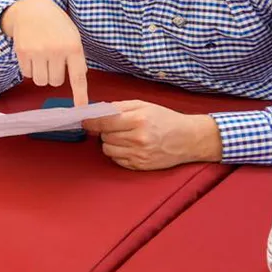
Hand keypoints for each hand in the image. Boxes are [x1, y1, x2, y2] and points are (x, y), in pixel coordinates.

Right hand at [2, 0, 88, 104]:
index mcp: (73, 46)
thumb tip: (78, 81)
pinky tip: (32, 55)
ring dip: (42, 75)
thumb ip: (76, 57)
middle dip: (55, 75)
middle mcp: (55, 50)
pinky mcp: (22, 52)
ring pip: (41, 81)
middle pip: (56, 82)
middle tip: (53, 61)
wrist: (32, 9)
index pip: (78, 77)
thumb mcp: (72, 36)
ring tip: (42, 59)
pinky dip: (30, 69)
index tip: (81, 108)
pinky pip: (27, 74)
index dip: (80, 95)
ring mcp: (37, 51)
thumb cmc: (56, 25)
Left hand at [82, 101, 222, 170]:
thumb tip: (96, 110)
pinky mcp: (140, 166)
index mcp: (138, 120)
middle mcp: (138, 139)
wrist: (188, 139)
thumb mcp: (144, 105)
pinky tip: (129, 146)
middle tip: (114, 127)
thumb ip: (119, 107)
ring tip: (123, 137)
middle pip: (104, 137)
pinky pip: (117, 160)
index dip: (90, 122)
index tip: (84, 121)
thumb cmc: (165, 119)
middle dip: (104, 131)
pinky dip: (118, 153)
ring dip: (110, 143)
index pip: (104, 122)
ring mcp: (139, 154)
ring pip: (107, 150)